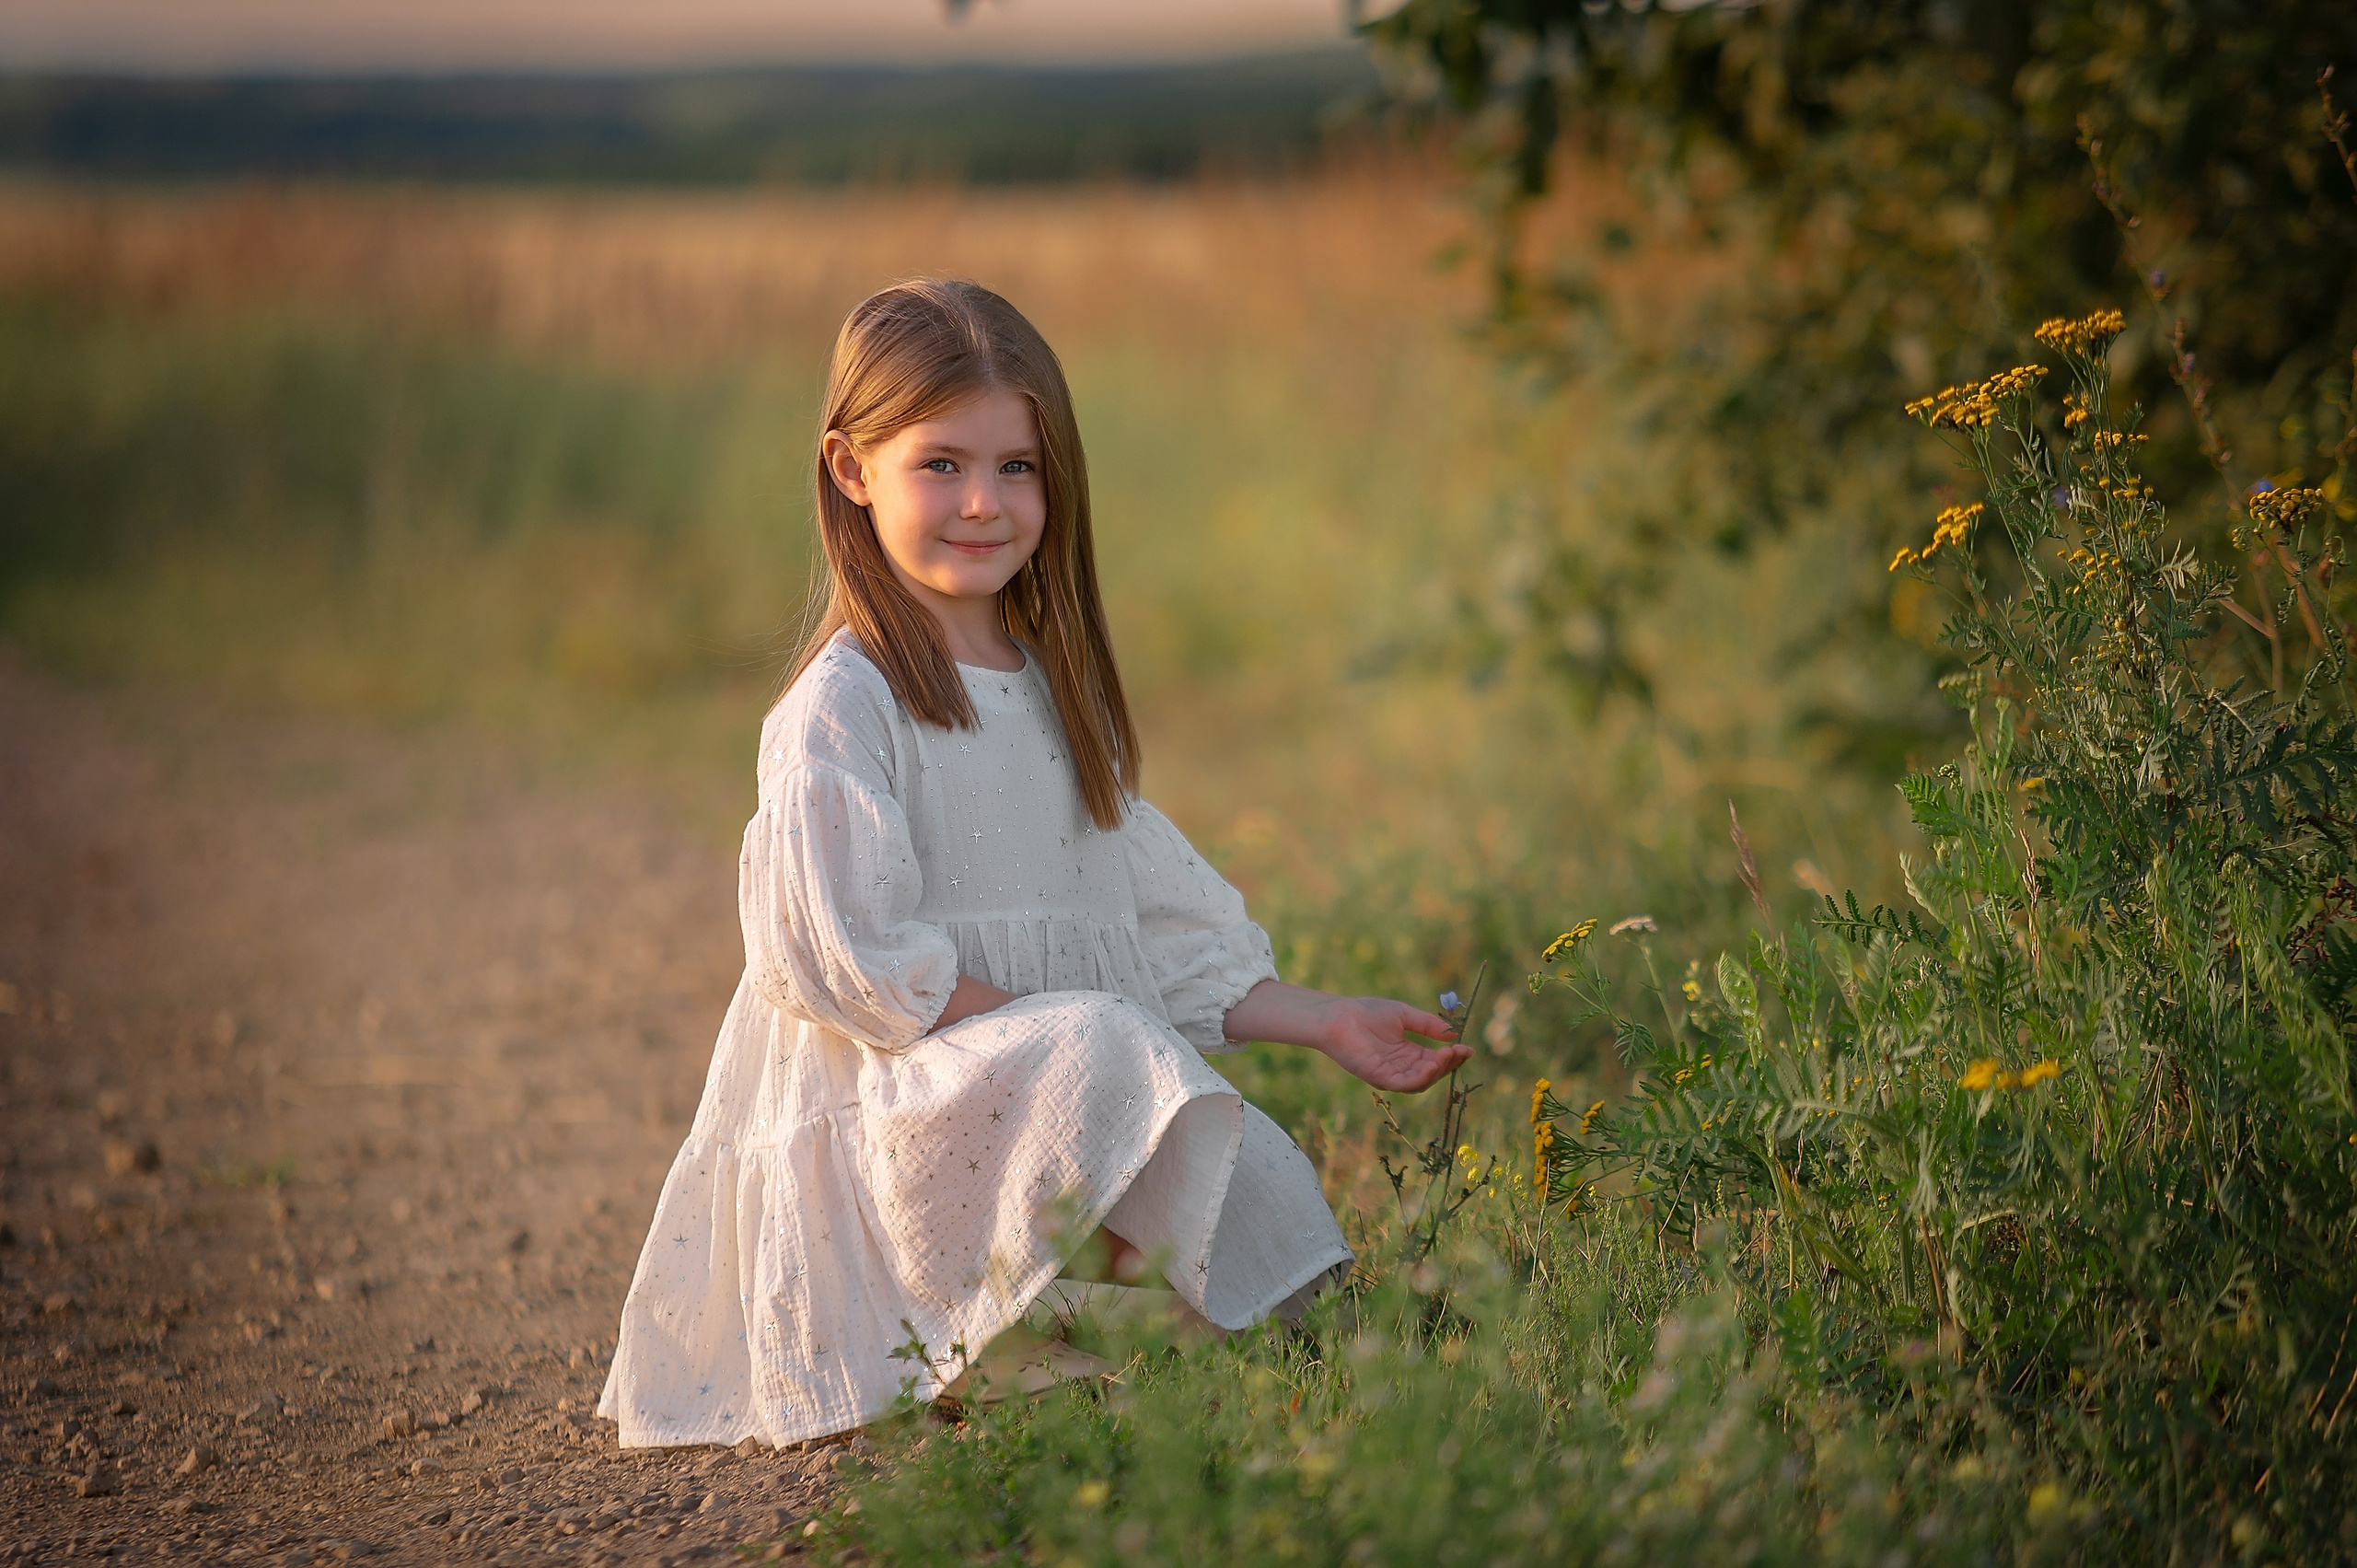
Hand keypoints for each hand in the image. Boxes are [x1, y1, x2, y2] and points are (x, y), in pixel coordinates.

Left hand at [1221, 980, 1467, 1091]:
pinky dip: (1420, 1078)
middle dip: (1450, 1064)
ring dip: (1438, 1071)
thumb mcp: (1405, 1015)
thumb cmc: (1366, 1012)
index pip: (1436, 1060)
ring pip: (1422, 1081)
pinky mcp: (1380, 1078)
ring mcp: (1391, 1075)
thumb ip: (1428, 1025)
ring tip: (1449, 1055)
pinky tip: (1431, 1064)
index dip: (1453, 1056)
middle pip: (1433, 1073)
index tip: (1468, 1048)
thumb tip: (1453, 1034)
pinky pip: (1404, 1084)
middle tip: (1461, 1051)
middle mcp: (1401, 1067)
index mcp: (1408, 1053)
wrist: (1339, 1016)